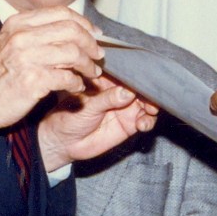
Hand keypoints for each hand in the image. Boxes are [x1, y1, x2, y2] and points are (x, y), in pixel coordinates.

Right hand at [0, 6, 102, 138]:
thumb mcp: (8, 43)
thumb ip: (34, 34)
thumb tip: (70, 30)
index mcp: (18, 24)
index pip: (61, 13)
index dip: (83, 23)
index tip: (94, 34)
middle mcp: (22, 37)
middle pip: (71, 30)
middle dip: (90, 43)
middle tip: (98, 56)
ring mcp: (26, 58)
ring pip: (73, 53)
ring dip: (87, 65)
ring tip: (91, 74)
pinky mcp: (32, 81)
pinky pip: (67, 77)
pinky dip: (77, 82)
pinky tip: (77, 87)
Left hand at [39, 75, 158, 171]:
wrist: (64, 143)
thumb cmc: (69, 118)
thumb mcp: (88, 105)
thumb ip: (107, 99)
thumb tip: (128, 92)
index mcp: (107, 80)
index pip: (126, 72)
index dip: (138, 73)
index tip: (147, 76)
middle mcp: (119, 92)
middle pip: (141, 87)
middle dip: (149, 91)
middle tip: (151, 97)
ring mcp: (126, 108)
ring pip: (147, 103)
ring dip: (152, 106)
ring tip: (149, 110)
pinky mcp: (129, 124)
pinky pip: (145, 121)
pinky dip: (148, 121)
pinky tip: (142, 124)